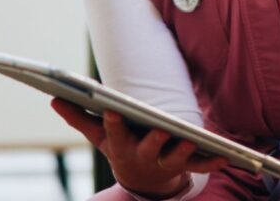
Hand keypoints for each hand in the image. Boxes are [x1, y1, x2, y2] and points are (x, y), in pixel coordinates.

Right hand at [50, 98, 227, 197]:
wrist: (142, 182)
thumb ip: (79, 118)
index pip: (115, 131)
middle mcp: (142, 156)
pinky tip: (225, 157)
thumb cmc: (120, 147)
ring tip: (192, 139)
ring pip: (176, 159)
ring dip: (184, 151)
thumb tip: (54, 98)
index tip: (113, 107)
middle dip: (154, 141)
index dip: (114, 121)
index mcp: (121, 145)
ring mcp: (164, 163)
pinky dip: (212, 162)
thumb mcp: (99, 136)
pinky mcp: (185, 167)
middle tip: (161, 130)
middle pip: (149, 148)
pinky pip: (200, 166)